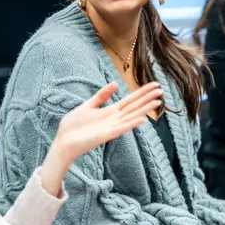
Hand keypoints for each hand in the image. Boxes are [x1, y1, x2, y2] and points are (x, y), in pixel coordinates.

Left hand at [39, 82, 161, 195]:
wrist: (63, 141)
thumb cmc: (73, 126)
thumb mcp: (88, 106)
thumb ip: (101, 96)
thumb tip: (115, 83)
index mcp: (110, 112)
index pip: (130, 100)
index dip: (142, 92)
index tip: (155, 85)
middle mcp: (114, 119)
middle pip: (134, 107)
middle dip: (147, 98)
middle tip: (161, 91)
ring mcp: (111, 128)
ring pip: (131, 116)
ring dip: (144, 110)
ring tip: (157, 102)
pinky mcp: (106, 135)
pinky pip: (121, 128)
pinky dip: (131, 124)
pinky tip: (142, 119)